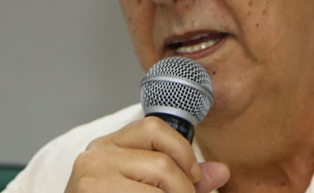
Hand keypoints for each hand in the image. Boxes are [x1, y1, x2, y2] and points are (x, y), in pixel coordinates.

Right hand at [65, 116, 229, 192]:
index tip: (193, 177)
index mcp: (110, 144)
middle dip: (184, 189)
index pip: (155, 127)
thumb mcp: (149, 187)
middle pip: (162, 163)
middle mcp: (96, 154)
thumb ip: (184, 178)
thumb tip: (222, 172)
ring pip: (159, 178)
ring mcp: (91, 177)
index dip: (182, 151)